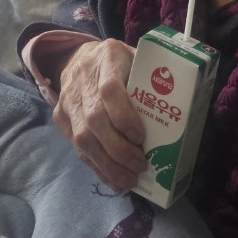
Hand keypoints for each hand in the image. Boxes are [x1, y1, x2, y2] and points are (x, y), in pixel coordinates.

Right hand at [53, 39, 145, 189]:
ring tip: (129, 180)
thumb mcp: (138, 59)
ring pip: (82, 137)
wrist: (79, 56)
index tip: (141, 137)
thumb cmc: (119, 62)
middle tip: (139, 165)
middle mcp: (82, 77)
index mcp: (107, 57)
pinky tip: (114, 179)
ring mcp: (68, 98)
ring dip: (107, 164)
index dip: (124, 116)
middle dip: (118, 149)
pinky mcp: (60, 117)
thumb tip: (177, 113)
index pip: (109, 89)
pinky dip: (97, 166)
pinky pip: (77, 147)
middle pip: (94, 119)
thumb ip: (152, 79)